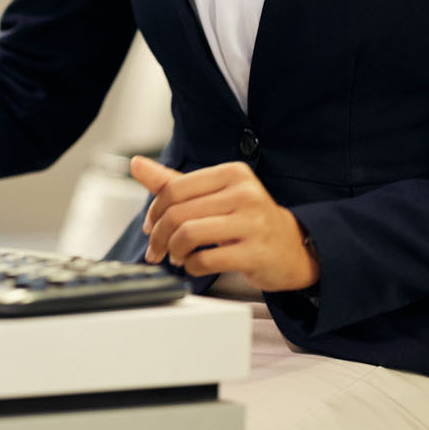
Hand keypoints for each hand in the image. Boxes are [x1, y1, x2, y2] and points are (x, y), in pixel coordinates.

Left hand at [129, 156, 319, 291]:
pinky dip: (191, 266)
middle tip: (157, 249)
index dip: (154, 211)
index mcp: (232, 173)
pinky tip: (193, 265)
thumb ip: (173, 181)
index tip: (151, 226)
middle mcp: (245, 193)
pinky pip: (206, 259)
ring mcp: (252, 222)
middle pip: (178, 213)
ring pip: (189, 234)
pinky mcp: (255, 252)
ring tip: (176, 256)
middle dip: (159, 236)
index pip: (175, 188)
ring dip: (174, 251)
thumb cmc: (247, 219)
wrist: (292, 247)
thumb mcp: (212, 194)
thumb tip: (136, 164)